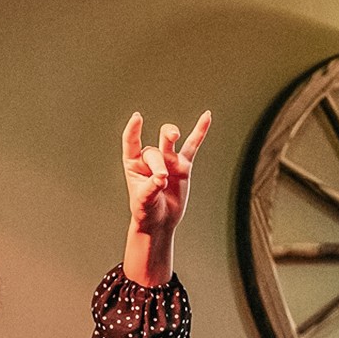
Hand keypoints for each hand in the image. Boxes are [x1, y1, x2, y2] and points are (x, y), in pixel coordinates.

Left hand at [121, 110, 210, 241]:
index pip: (131, 143)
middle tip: (161, 178)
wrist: (160, 221)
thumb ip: (151, 187)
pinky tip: (207, 116)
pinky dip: (200, 132)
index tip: (137, 118)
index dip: (133, 130)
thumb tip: (162, 176)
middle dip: (157, 163)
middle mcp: (150, 159)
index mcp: (133, 165)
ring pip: (169, 141)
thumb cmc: (146, 210)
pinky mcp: (183, 165)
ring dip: (170, 135)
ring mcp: (168, 160)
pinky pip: (192, 146)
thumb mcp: (144, 201)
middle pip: (154, 151)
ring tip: (174, 135)